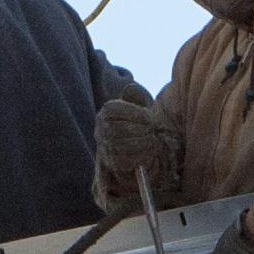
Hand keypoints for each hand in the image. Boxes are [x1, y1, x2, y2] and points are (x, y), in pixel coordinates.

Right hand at [90, 92, 162, 218]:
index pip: (113, 109)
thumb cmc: (142, 123)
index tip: (150, 118)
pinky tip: (148, 154)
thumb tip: (131, 89)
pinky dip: (138, 158)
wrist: (142, 145)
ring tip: (153, 142)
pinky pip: (122, 161)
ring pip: (119, 145)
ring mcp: (104, 147)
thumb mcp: (141, 106)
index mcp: (107, 112)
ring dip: (141, 144)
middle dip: (139, 130)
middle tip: (153, 132)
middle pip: (116, 128)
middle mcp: (100, 129)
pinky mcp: (112, 163)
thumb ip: (136, 96)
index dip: (135, 114)